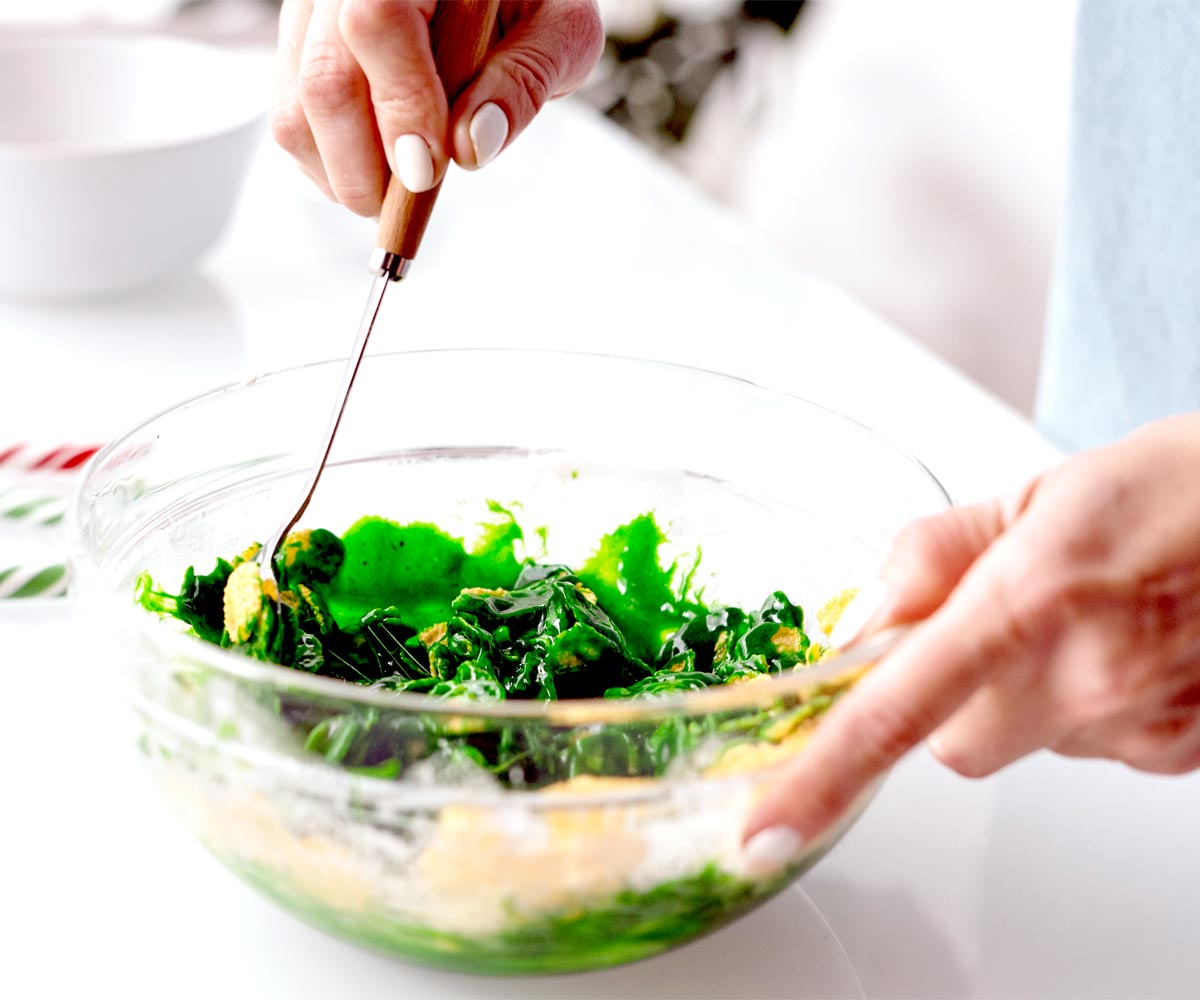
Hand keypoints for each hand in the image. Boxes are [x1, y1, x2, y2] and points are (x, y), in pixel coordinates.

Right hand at [271, 0, 603, 214]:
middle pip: (324, 77)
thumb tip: (472, 147)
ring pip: (295, 108)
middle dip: (366, 166)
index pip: (377, 22)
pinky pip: (291, 120)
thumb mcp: (560, 30)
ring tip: (402, 190)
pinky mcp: (298, 48)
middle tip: (415, 199)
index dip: (400, 106)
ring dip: (345, 174)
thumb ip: (525, 80)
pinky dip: (331, 164)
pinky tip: (381, 167)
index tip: (429, 171)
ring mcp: (311, 12)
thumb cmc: (529, 2)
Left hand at [747, 413, 1199, 847]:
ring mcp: (1137, 726)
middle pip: (949, 741)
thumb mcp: (1031, 494)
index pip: (895, 710)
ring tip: (1086, 621)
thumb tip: (859, 621)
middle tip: (999, 623)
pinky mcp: (1180, 754)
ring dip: (1026, 697)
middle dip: (950, 693)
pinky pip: (1090, 749)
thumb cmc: (1173, 489)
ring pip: (1022, 744)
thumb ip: (927, 558)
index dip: (821, 776)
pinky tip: (1129, 647)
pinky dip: (1089, 708)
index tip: (766, 828)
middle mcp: (1082, 678)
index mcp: (1026, 600)